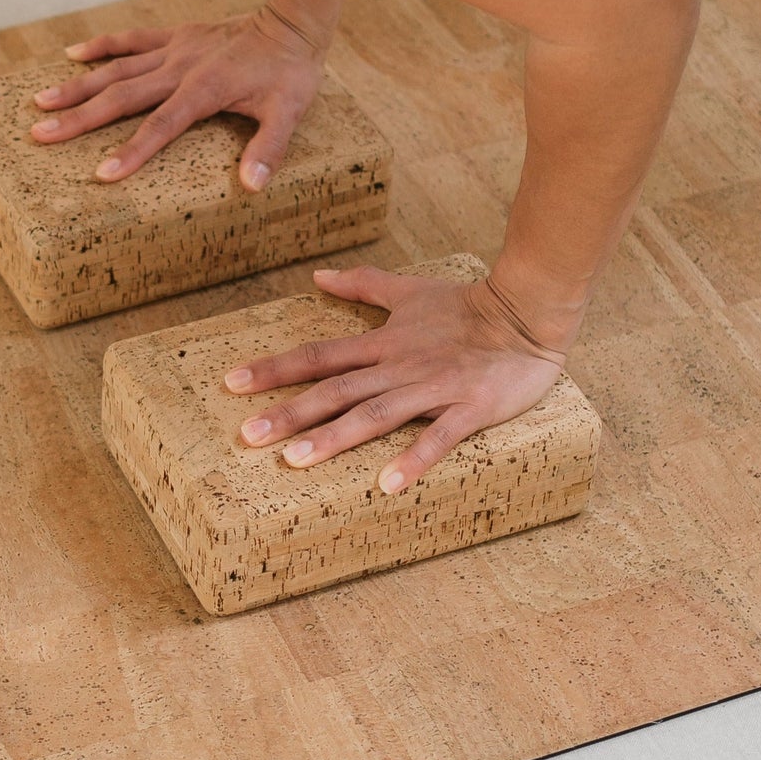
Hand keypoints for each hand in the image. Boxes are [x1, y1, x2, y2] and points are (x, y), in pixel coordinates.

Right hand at [28, 7, 327, 186]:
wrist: (291, 22)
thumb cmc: (290, 73)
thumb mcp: (288, 112)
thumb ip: (268, 148)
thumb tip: (253, 185)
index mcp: (202, 91)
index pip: (160, 127)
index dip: (132, 151)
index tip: (102, 174)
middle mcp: (179, 69)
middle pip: (121, 97)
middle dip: (79, 119)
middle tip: (40, 135)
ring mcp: (173, 50)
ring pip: (116, 68)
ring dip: (78, 86)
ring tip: (41, 101)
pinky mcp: (175, 36)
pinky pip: (132, 39)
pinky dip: (102, 45)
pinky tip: (72, 53)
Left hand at [224, 265, 567, 491]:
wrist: (528, 311)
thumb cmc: (467, 305)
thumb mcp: (409, 290)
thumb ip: (363, 284)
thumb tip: (317, 275)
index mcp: (383, 342)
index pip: (319, 355)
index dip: (274, 369)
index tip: (232, 383)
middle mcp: (399, 366)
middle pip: (336, 390)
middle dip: (290, 412)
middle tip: (247, 436)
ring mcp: (433, 388)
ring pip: (376, 414)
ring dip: (335, 438)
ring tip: (295, 461)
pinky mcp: (469, 408)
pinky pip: (439, 437)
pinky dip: (413, 459)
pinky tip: (386, 485)